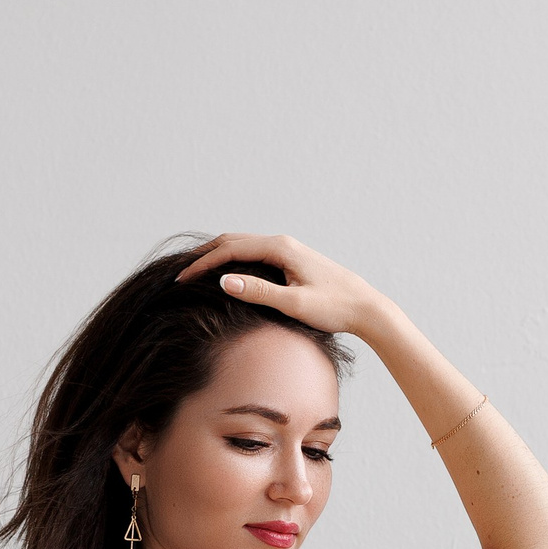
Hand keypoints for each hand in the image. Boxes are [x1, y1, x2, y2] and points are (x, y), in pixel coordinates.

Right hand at [177, 232, 385, 340]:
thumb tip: (223, 281)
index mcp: (280, 248)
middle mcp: (283, 243)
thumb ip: (258, 292)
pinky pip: (254, 254)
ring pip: (243, 245)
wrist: (365, 308)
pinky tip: (226, 274)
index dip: (203, 264)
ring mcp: (288, 250)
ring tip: (196, 272)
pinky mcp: (292, 260)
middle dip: (205, 255)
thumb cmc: (334, 307)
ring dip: (218, 256)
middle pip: (233, 240)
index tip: (181, 279)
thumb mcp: (294, 304)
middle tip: (181, 274)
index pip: (230, 248)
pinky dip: (233, 260)